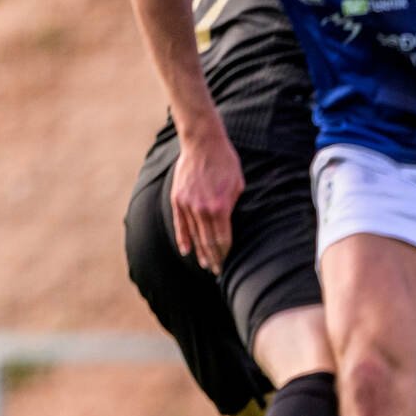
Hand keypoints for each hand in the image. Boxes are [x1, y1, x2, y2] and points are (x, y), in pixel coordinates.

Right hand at [171, 130, 242, 273]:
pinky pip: (180, 225)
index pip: (223, 239)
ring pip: (194, 236)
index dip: (225, 253)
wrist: (203, 144)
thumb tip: (229, 225)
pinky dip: (184, 240)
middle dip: (214, 259)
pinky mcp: (177, 200)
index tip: (228, 263)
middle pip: (208, 242)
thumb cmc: (226, 163)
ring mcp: (187, 205)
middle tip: (218, 272)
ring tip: (206, 265)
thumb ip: (233, 207)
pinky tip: (187, 252)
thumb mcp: (238, 185)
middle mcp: (202, 209)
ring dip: (200, 253)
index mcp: (220, 207)